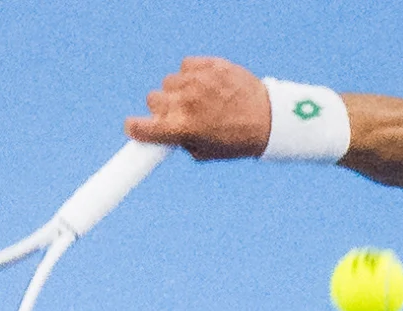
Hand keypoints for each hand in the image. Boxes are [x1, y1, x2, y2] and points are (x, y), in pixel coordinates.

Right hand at [126, 56, 271, 159]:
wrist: (268, 119)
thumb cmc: (234, 140)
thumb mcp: (202, 152)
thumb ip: (178, 140)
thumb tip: (161, 129)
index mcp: (181, 129)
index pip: (139, 127)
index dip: (134, 128)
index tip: (134, 128)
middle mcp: (186, 103)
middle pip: (153, 99)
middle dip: (162, 107)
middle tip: (177, 113)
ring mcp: (198, 82)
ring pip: (170, 82)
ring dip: (177, 90)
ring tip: (196, 97)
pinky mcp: (210, 65)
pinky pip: (186, 65)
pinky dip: (191, 73)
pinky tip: (204, 83)